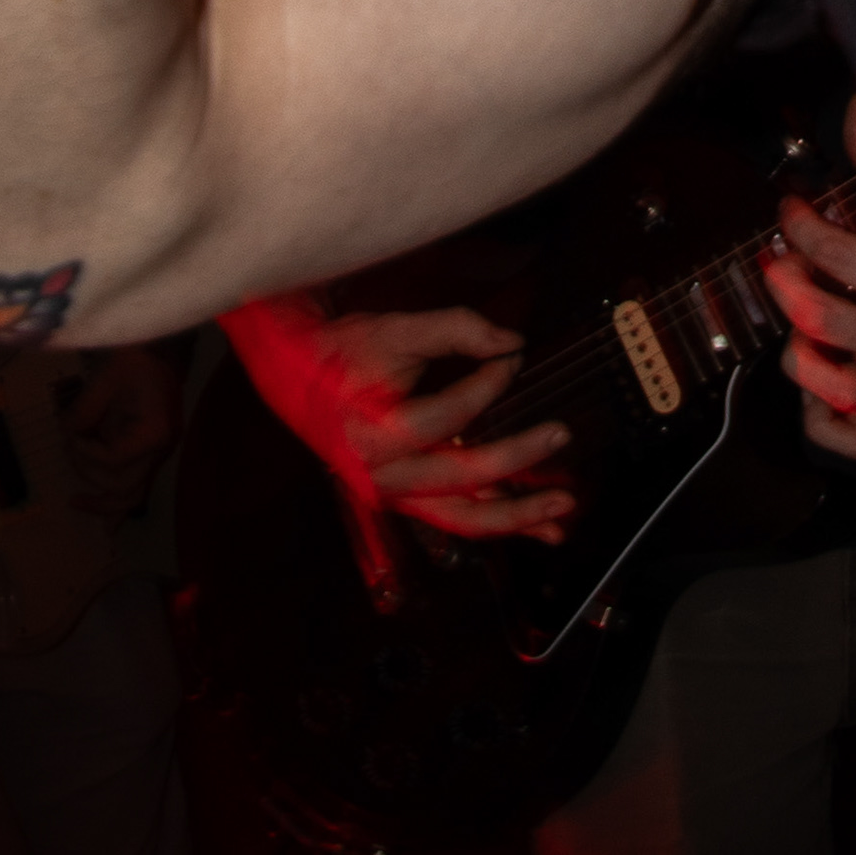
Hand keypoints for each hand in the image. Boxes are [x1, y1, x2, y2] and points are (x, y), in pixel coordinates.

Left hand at [49, 342, 184, 522]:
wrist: (160, 353)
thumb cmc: (135, 360)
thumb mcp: (105, 378)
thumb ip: (84, 412)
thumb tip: (67, 436)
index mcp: (155, 430)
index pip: (116, 460)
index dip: (87, 453)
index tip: (72, 434)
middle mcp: (162, 449)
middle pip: (125, 486)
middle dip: (90, 475)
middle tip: (71, 453)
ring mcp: (160, 455)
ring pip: (134, 496)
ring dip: (104, 505)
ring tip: (77, 503)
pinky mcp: (152, 455)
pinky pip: (138, 488)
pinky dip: (121, 508)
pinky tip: (109, 527)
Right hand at [223, 295, 575, 542]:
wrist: (293, 380)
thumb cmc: (341, 354)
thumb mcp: (393, 330)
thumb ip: (455, 329)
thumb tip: (512, 343)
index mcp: (371, 435)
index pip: (447, 415)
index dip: (488, 384)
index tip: (511, 359)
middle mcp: (382, 477)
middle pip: (461, 480)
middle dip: (517, 459)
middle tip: (560, 434)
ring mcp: (394, 495)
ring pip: (462, 518)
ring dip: (517, 517)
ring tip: (561, 517)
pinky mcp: (405, 498)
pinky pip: (456, 517)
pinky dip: (498, 519)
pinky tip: (538, 525)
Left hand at [767, 99, 855, 461]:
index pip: (835, 256)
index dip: (801, 225)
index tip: (793, 208)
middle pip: (814, 322)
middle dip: (786, 283)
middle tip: (784, 258)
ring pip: (819, 381)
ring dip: (797, 347)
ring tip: (802, 315)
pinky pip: (849, 437)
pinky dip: (822, 418)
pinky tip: (819, 381)